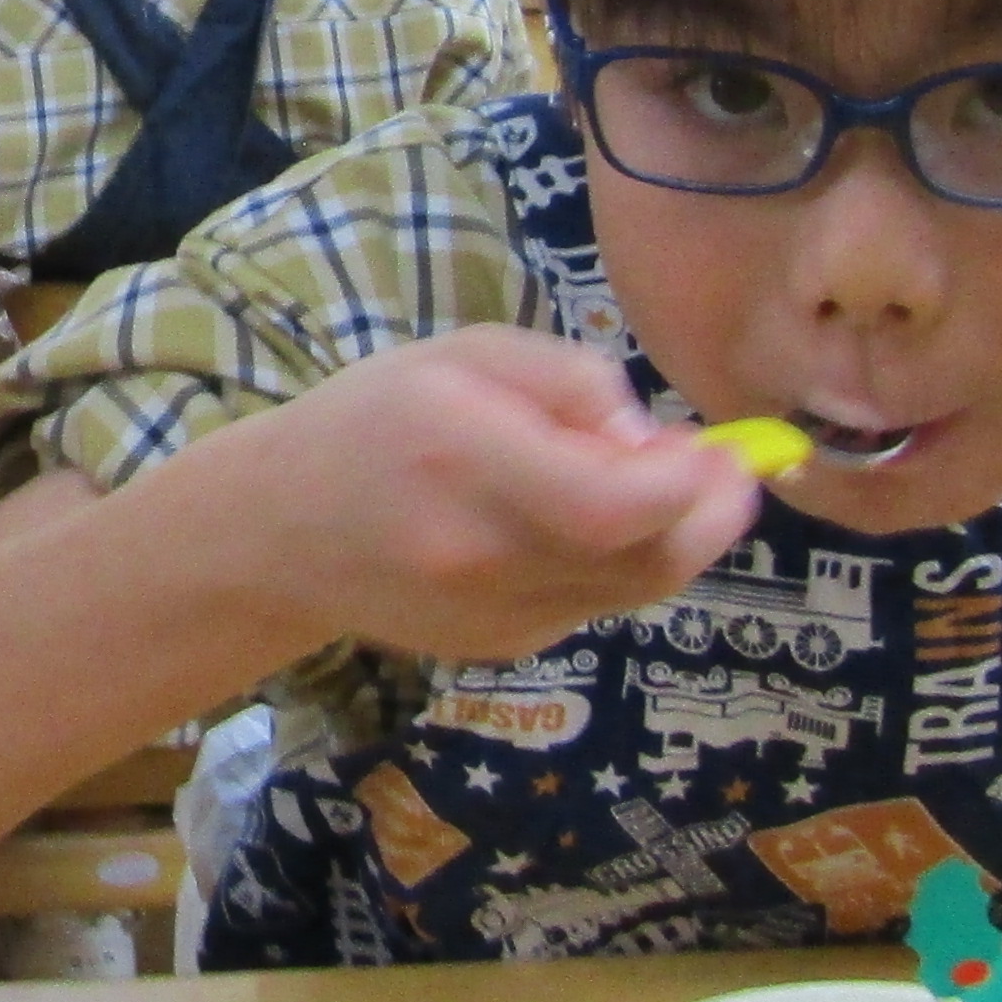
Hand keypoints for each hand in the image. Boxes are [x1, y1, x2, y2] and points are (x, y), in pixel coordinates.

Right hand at [207, 328, 772, 665]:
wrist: (278, 531)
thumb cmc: (373, 419)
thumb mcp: (464, 353)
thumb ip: (568, 379)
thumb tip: (647, 437)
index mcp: (467, 463)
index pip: (613, 507)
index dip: (689, 486)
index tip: (719, 450)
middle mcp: (482, 555)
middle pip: (644, 563)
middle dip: (709, 519)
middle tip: (724, 473)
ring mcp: (491, 616)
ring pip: (629, 590)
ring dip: (667, 540)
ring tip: (645, 485)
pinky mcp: (498, 648)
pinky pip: (589, 604)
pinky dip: (612, 566)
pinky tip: (575, 526)